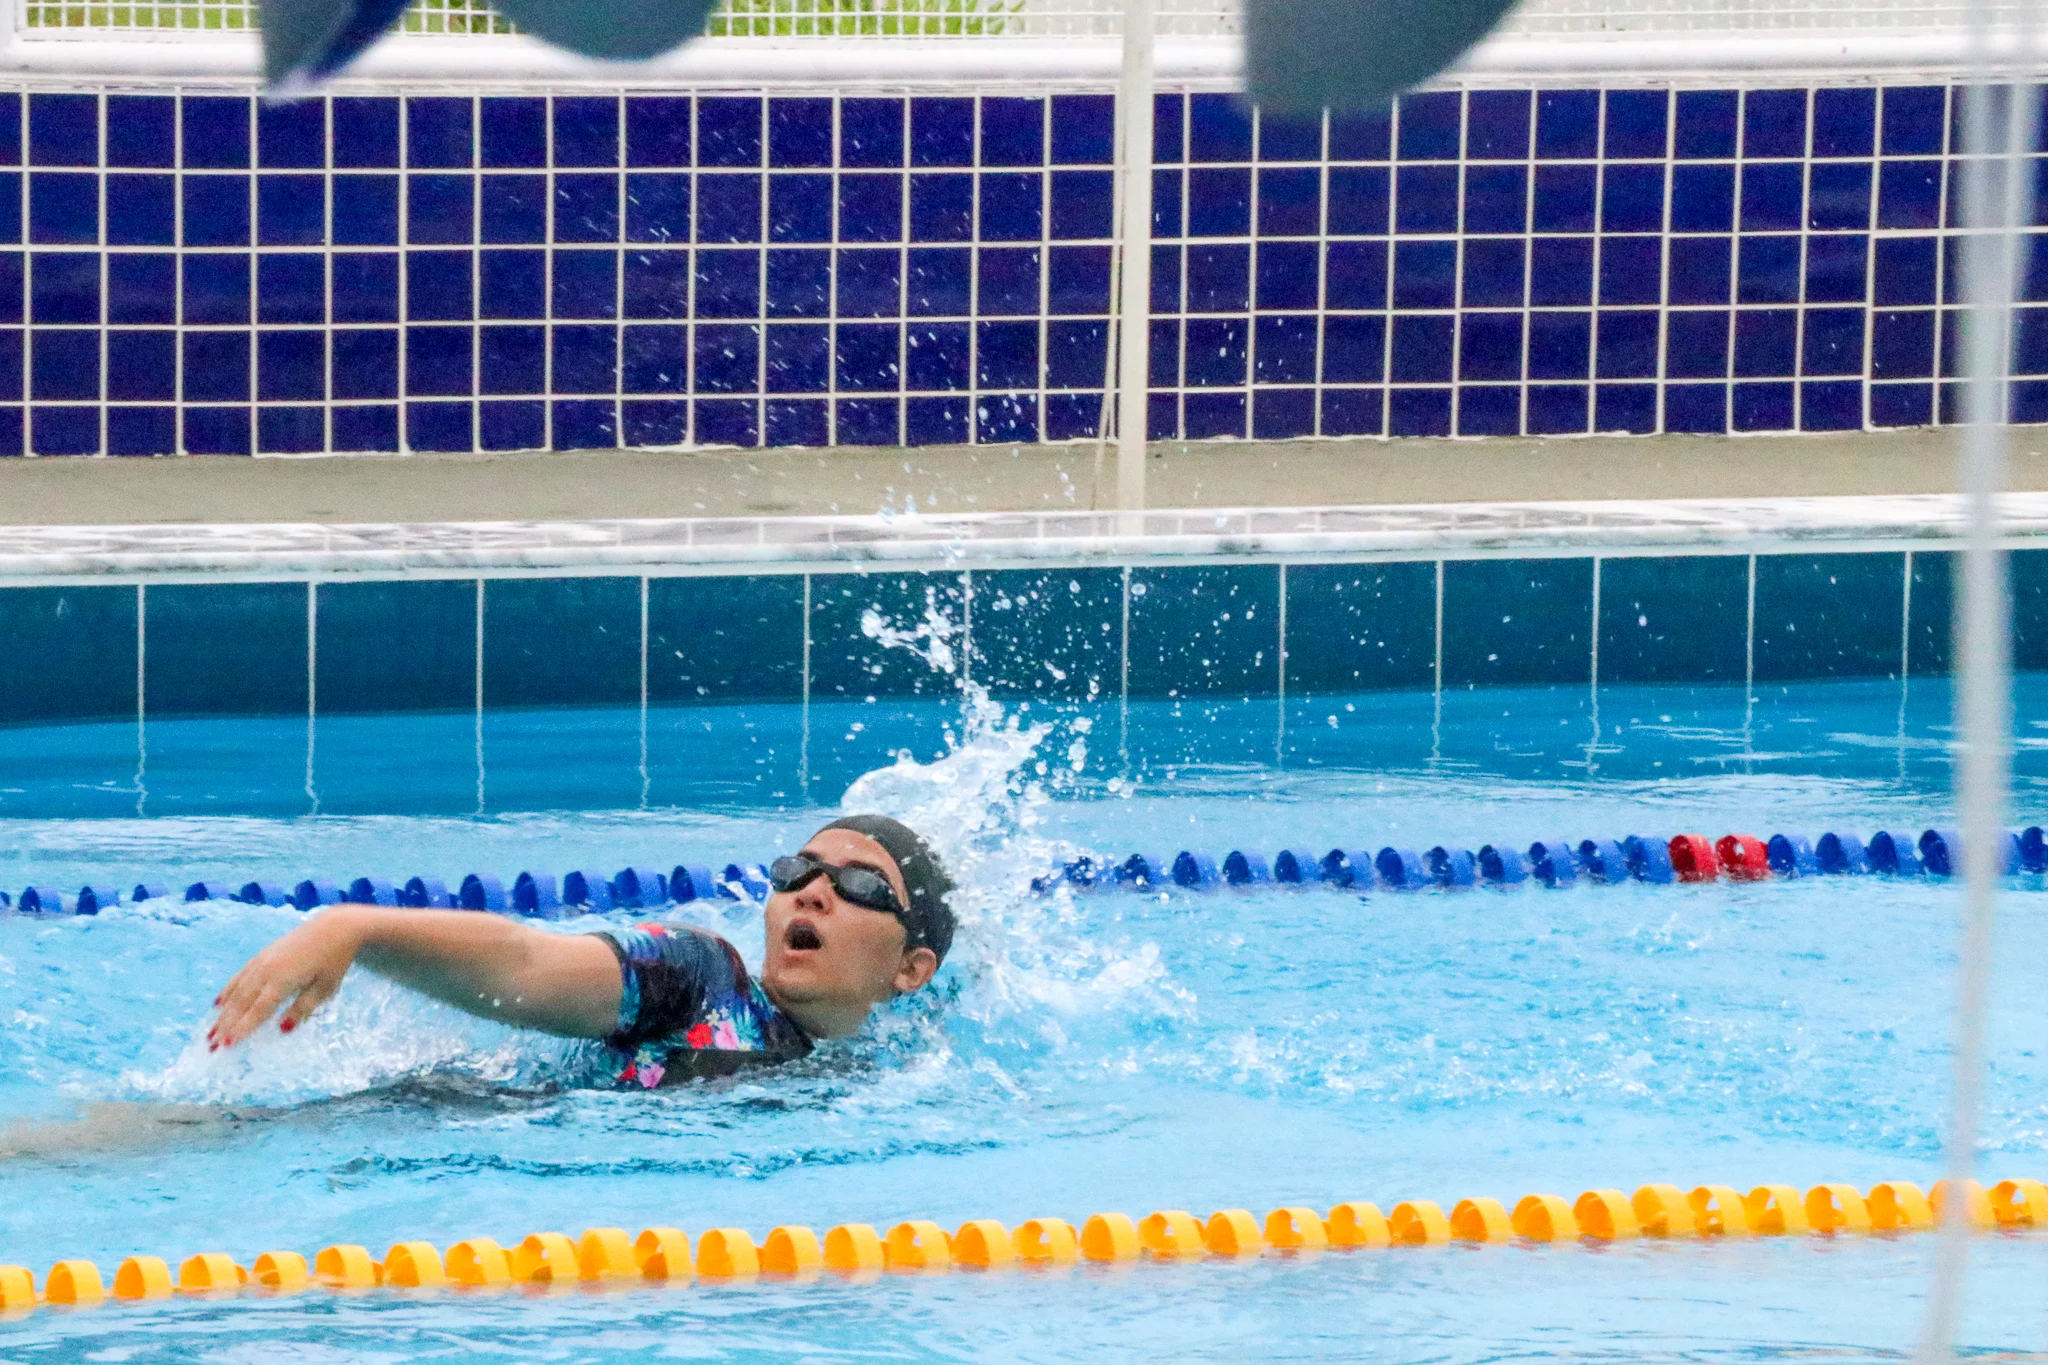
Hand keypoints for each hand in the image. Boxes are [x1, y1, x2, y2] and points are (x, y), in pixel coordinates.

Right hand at [209, 908, 367, 1048]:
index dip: (242, 1028)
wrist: (335, 926)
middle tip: (211, 1046)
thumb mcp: (326, 988)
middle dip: (226, 1025)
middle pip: (242, 1002)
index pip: (258, 1010)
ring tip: (210, 1032)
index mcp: (283, 980)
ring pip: (237, 990)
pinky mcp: (262, 954)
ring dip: (223, 1012)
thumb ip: (302, 1008)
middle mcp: (267, 970)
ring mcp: (262, 960)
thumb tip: (282, 1029)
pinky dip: (227, 990)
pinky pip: (239, 975)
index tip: (227, 1046)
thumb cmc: (334, 960)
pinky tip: (218, 1003)